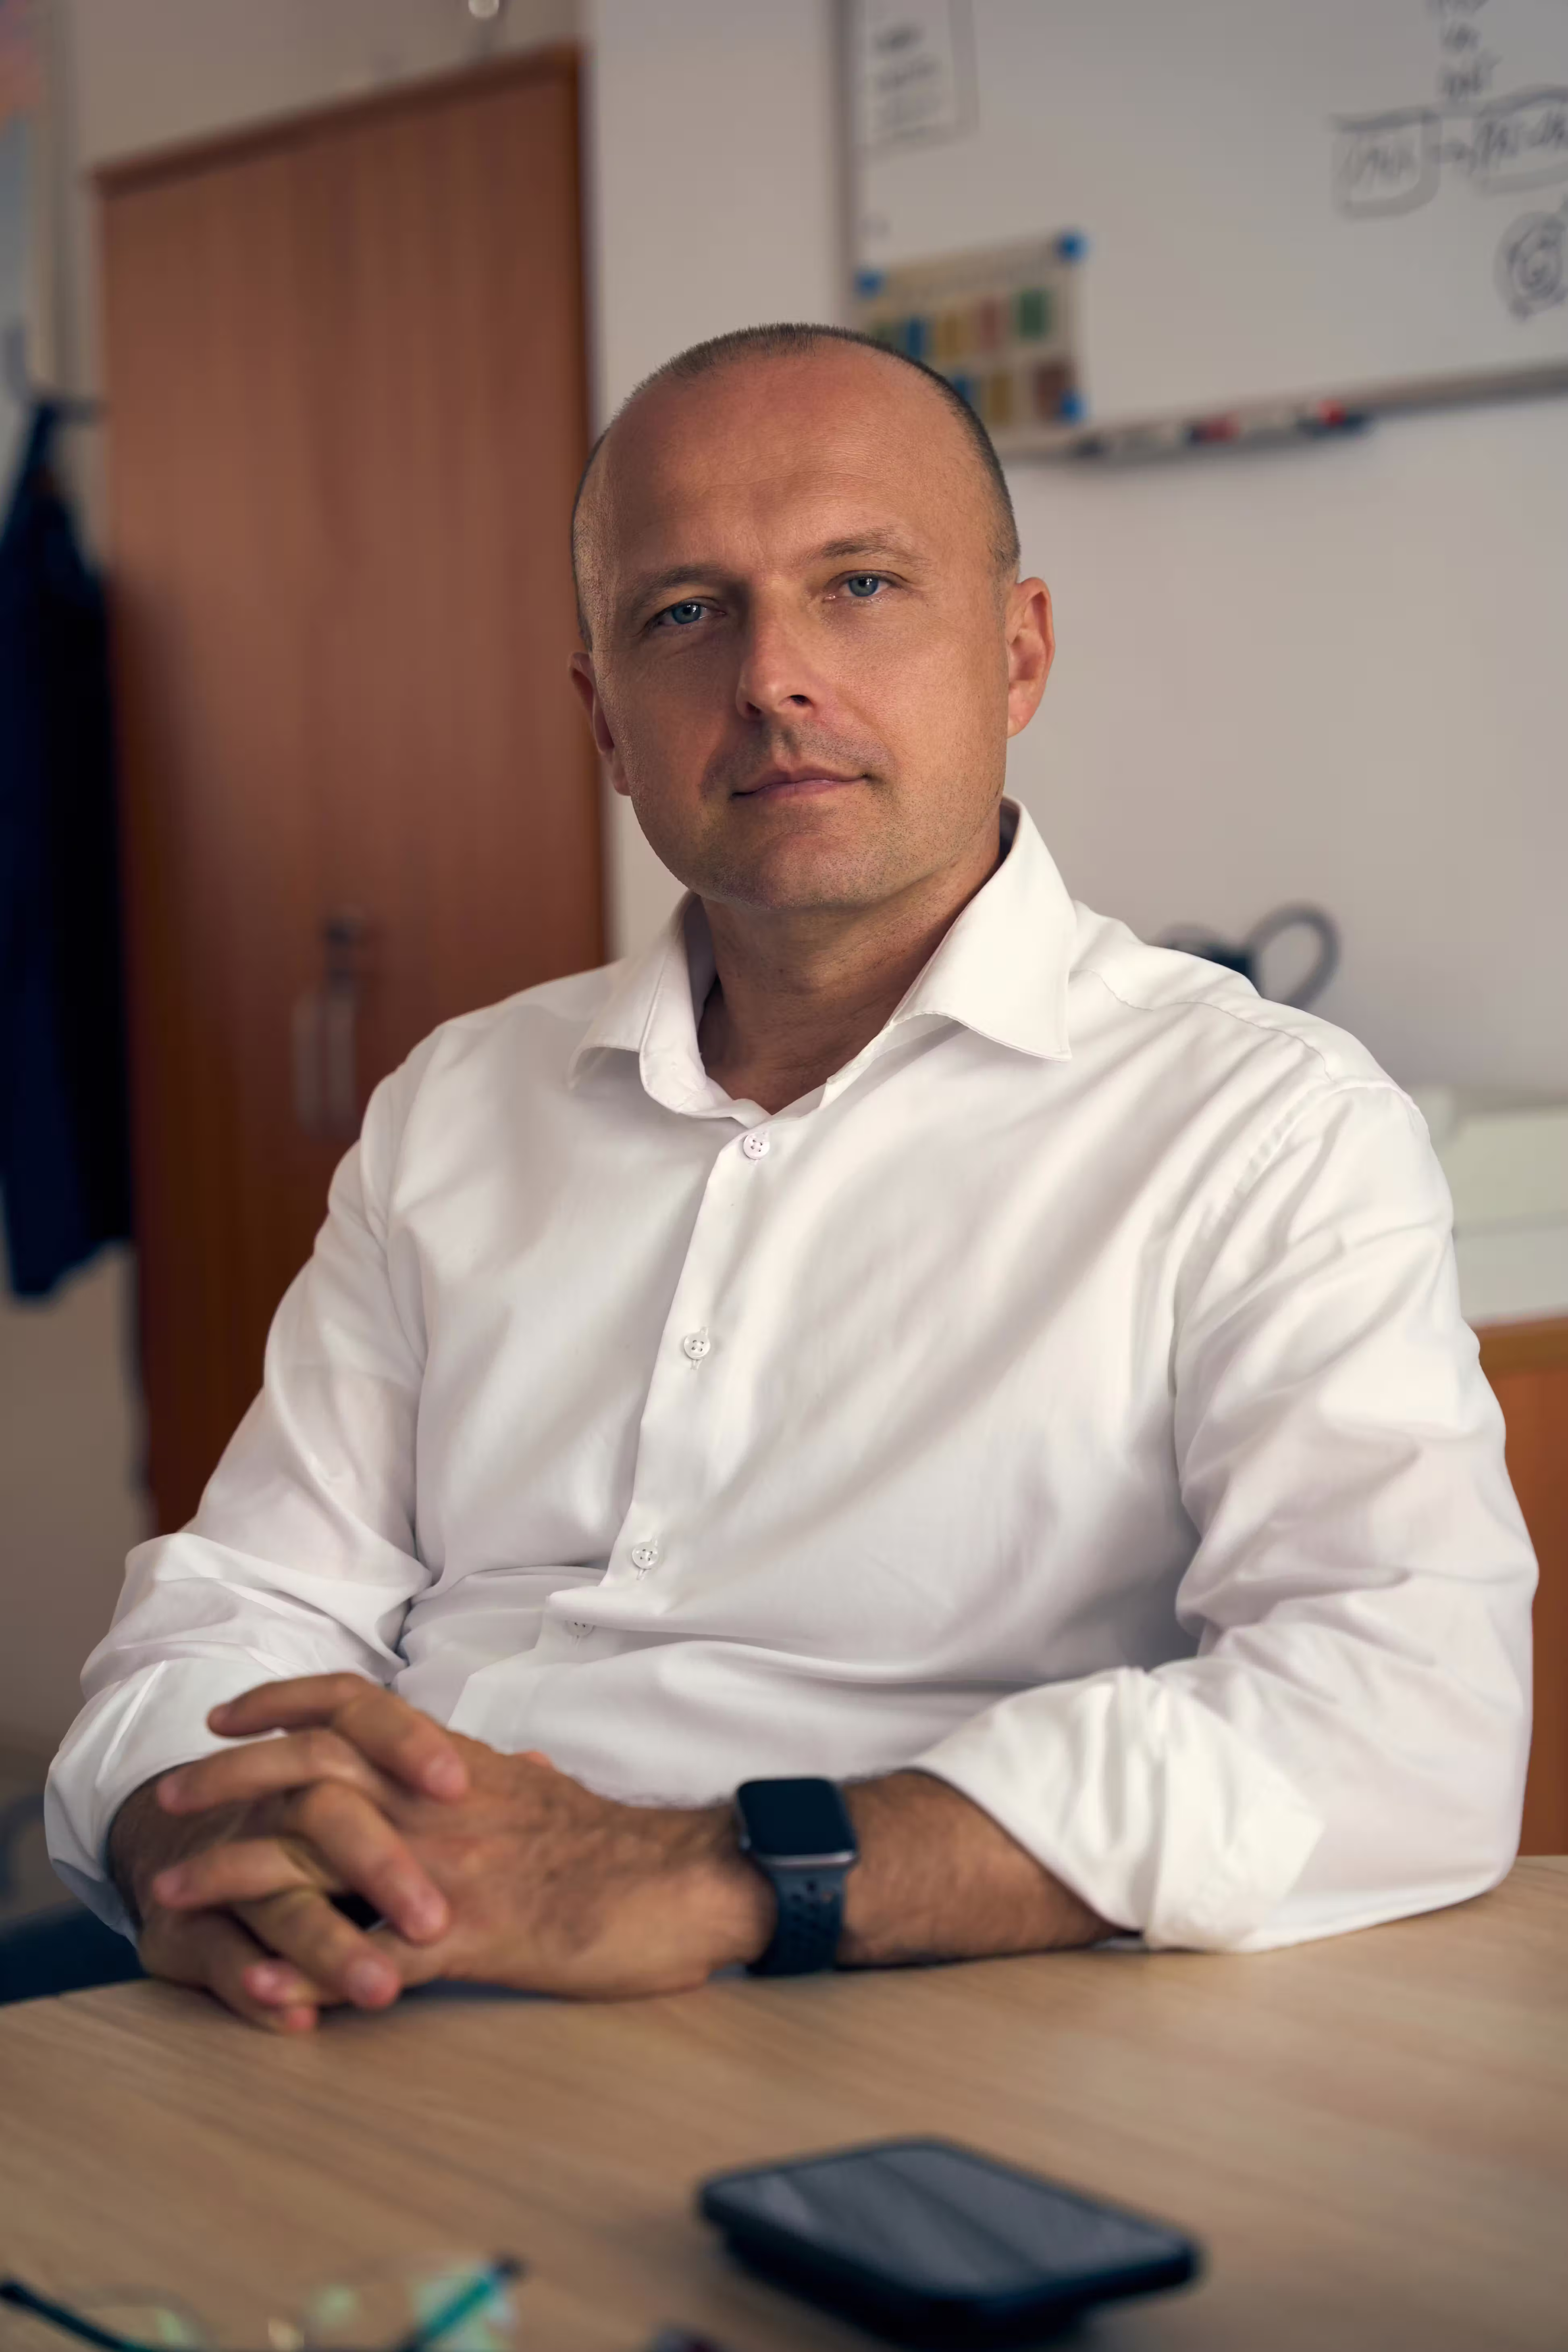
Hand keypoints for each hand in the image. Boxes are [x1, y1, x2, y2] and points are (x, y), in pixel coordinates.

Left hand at [157, 1682, 772, 2009]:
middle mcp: (438, 1805)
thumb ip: (510, 1781)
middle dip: (228, 1780)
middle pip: (309, 1773)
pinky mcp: (466, 1940)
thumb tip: (502, 1767)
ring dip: (234, 1875)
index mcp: (456, 1767)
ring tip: (176, 1893)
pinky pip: (366, 1958)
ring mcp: (445, 1871)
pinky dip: (308, 1974)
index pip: (353, 1708)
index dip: (282, 1703)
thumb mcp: (555, 1795)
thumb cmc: (622, 1847)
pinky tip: (264, 1993)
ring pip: (315, 1860)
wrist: (682, 1882)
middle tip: (171, 1796)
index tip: (227, 1715)